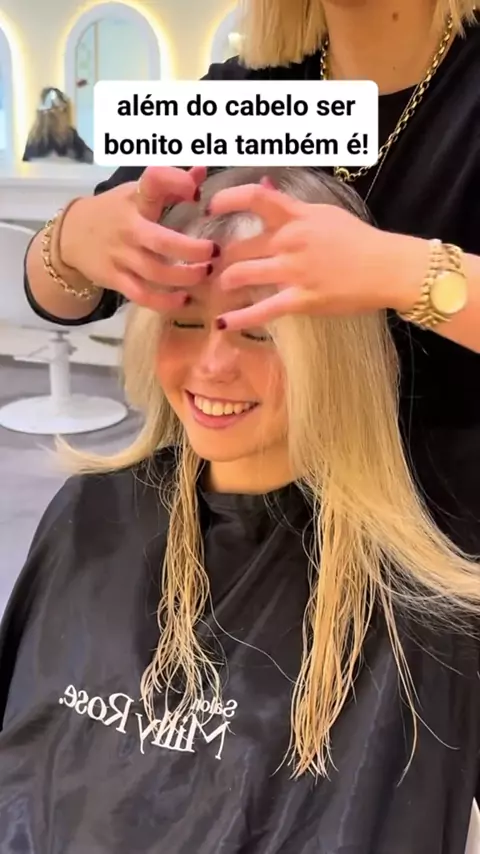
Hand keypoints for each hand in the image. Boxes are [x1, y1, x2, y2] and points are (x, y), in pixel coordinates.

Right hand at [60, 166, 217, 311]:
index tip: (195, 193)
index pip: (154, 181)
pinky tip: (184, 300)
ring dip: (185, 276)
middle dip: (192, 249)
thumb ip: (171, 184)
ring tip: (206, 272)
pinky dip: (164, 302)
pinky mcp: (115, 279)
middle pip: (162, 241)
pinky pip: (142, 295)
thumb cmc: (114, 211)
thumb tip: (202, 171)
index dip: (177, 182)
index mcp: (135, 199)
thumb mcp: (137, 193)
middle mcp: (128, 227)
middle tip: (213, 251)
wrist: (70, 235)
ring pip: (156, 272)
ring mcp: (120, 255)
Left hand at [208, 182, 421, 328]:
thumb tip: (264, 186)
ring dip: (226, 281)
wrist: (387, 267)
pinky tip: (223, 323)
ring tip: (222, 286)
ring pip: (242, 274)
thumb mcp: (324, 213)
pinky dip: (240, 318)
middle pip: (239, 245)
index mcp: (297, 216)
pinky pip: (263, 310)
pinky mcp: (301, 299)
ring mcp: (293, 271)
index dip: (227, 200)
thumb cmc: (358, 240)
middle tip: (214, 264)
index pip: (255, 197)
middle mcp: (289, 240)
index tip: (210, 208)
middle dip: (221, 257)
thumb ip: (291, 206)